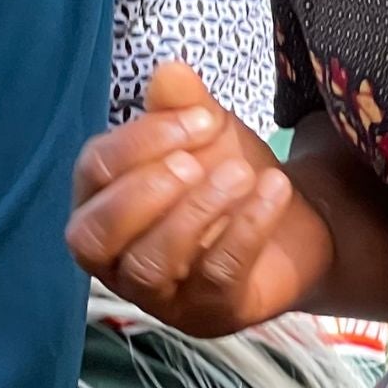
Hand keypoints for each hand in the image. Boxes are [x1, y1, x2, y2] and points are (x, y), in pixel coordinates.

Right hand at [66, 61, 334, 336]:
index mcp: (98, 206)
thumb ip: (182, 105)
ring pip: (153, 263)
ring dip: (195, 213)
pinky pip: (219, 276)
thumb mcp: (205, 133)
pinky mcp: (211, 316)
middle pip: (97, 234)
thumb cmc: (227, 177)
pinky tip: (274, 191)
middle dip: (145, 190)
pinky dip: (247, 230)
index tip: (201, 117)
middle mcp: (115, 261)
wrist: (293, 227)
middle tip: (196, 161)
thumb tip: (171, 72)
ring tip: (240, 174)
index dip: (140, 141)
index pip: (93, 172)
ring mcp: (161, 298)